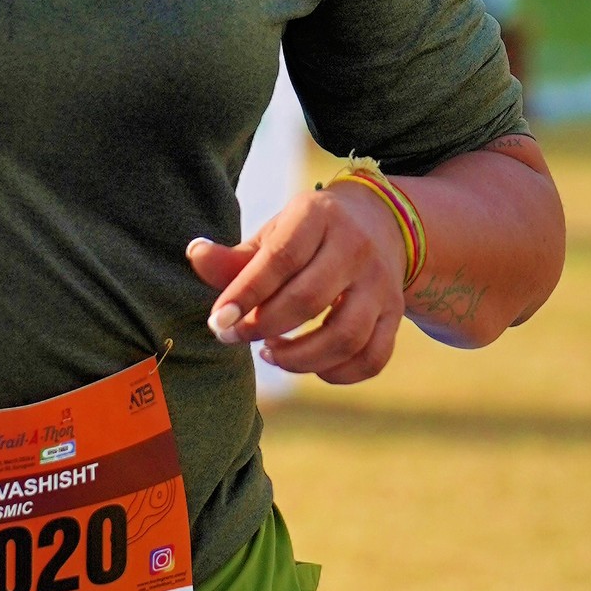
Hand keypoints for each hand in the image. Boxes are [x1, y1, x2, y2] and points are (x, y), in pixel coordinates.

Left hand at [186, 180, 406, 385]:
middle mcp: (356, 248)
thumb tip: (194, 255)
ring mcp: (381, 284)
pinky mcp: (395, 314)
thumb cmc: (310, 233)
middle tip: (234, 335)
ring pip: (345, 336)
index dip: (245, 293)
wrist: (378, 222)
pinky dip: (338, 374)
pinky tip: (310, 366)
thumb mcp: (275, 232)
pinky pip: (372, 358)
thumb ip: (235, 256)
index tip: (218, 321)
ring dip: (300, 358)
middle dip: (263, 327)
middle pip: (309, 300)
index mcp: (320, 216)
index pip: (281, 259)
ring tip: (269, 353)